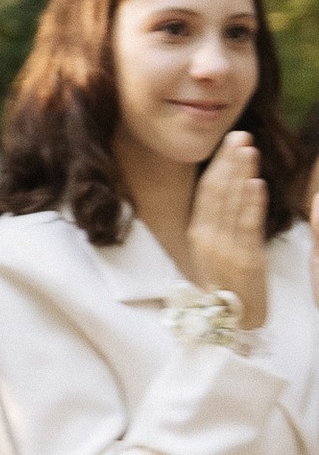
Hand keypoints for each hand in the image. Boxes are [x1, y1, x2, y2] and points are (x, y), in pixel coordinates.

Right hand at [190, 130, 269, 328]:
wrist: (232, 319)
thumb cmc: (225, 281)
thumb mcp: (212, 248)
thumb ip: (217, 219)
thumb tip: (228, 185)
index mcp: (197, 233)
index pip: (206, 191)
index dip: (217, 165)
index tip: (228, 143)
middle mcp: (208, 238)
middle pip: (217, 192)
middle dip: (229, 162)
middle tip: (240, 136)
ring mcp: (226, 249)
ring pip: (233, 205)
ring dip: (242, 175)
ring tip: (250, 150)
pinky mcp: (246, 260)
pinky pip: (248, 226)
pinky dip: (252, 204)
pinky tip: (257, 184)